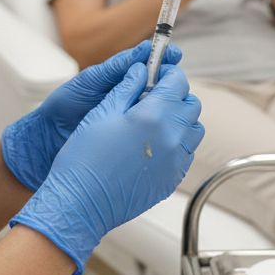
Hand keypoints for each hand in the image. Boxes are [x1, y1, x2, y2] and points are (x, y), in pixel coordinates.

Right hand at [10, 63, 203, 274]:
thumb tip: (140, 71)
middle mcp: (171, 138)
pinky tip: (154, 144)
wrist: (81, 204)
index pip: (177, 82)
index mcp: (153, 116)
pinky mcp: (172, 179)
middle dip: (176, 95)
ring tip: (155, 121)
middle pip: (191, 104)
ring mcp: (175, 161)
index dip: (167, 73)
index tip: (157, 73)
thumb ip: (126, 87)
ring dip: (180, 119)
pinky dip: (177, 142)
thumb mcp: (101, 112)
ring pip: (194, 130)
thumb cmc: (84, 160)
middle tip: (154, 96)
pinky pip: (186, 153)